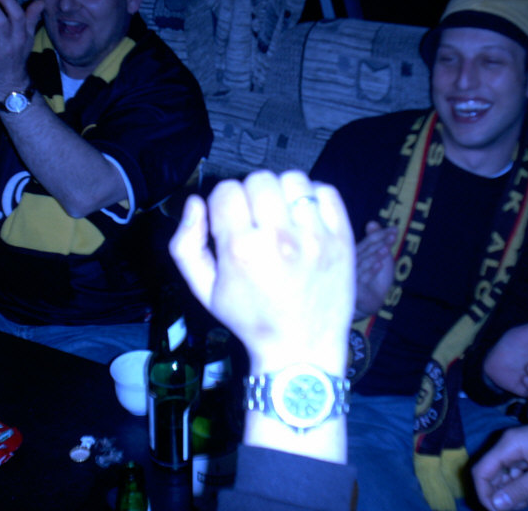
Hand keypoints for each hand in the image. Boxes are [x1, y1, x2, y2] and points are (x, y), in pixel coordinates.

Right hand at [169, 170, 355, 375]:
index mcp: (241, 250)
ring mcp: (315, 237)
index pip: (226, 190)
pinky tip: (305, 218)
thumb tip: (194, 202)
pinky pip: (326, 191)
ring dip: (283, 193)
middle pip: (259, 178)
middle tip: (257, 220)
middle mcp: (279, 238)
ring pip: (293, 179)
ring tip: (282, 217)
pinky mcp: (341, 238)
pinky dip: (314, 197)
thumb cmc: (250, 319)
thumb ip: (186, 244)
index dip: (224, 203)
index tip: (231, 221)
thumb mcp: (203, 290)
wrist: (301, 348)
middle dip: (252, 195)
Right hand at [354, 220, 395, 318]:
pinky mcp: (353, 288)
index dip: (381, 234)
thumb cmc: (374, 278)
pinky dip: (371, 271)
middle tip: (392, 236)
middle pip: (364, 249)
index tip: (395, 230)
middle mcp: (350, 262)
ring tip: (386, 249)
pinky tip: (380, 265)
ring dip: (375, 255)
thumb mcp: (379, 257)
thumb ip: (376, 241)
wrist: (370, 302)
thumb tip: (372, 222)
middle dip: (379, 242)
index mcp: (356, 253)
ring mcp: (350, 275)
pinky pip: (362, 278)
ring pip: (363, 262)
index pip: (368, 241)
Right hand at [472, 423, 527, 510]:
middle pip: (491, 476)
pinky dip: (521, 486)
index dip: (484, 493)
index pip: (482, 471)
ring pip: (502, 477)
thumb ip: (520, 490)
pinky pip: (512, 474)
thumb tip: (496, 506)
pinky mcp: (521, 455)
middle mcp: (505, 446)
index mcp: (507, 446)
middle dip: (503, 495)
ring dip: (514, 493)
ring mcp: (513, 450)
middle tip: (523, 506)